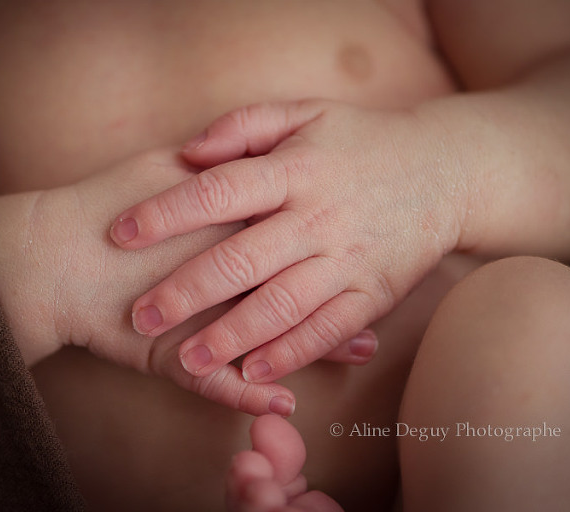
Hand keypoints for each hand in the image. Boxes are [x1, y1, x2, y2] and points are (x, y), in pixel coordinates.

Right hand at [0, 148, 374, 415]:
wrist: (51, 257)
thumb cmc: (105, 207)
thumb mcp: (163, 171)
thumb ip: (210, 159)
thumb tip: (239, 152)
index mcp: (226, 224)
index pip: (297, 228)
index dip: (338, 233)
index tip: (376, 233)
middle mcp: (224, 271)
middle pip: (300, 284)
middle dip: (344, 291)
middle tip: (386, 292)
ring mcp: (204, 320)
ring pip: (273, 337)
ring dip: (318, 346)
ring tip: (360, 350)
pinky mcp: (174, 356)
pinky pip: (220, 381)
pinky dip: (249, 390)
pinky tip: (281, 401)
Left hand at [109, 100, 466, 382]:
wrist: (448, 170)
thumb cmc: (364, 140)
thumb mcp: (307, 113)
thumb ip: (245, 126)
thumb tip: (188, 153)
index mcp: (296, 169)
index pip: (218, 191)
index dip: (166, 212)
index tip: (121, 232)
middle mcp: (319, 217)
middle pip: (241, 259)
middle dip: (185, 291)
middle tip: (141, 316)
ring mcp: (348, 259)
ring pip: (281, 305)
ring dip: (231, 336)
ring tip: (186, 359)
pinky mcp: (373, 293)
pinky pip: (328, 329)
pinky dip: (291, 353)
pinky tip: (254, 372)